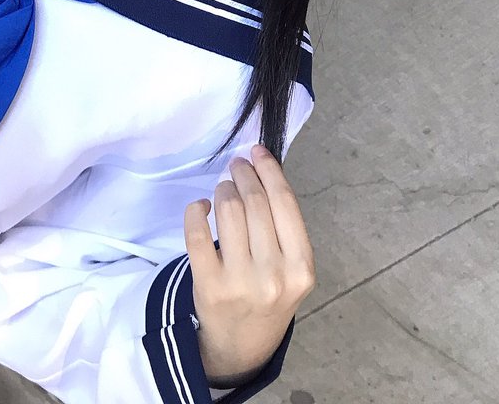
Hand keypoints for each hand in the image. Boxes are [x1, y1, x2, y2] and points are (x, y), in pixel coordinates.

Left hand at [183, 143, 315, 385]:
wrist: (242, 347)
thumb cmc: (270, 296)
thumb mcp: (292, 269)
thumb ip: (283, 227)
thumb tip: (260, 169)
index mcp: (301, 267)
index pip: (284, 203)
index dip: (269, 170)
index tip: (257, 152)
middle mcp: (274, 274)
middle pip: (255, 202)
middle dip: (243, 174)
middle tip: (237, 166)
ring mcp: (240, 281)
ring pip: (228, 210)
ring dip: (223, 190)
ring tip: (224, 189)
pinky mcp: (208, 285)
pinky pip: (197, 232)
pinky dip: (197, 210)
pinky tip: (201, 207)